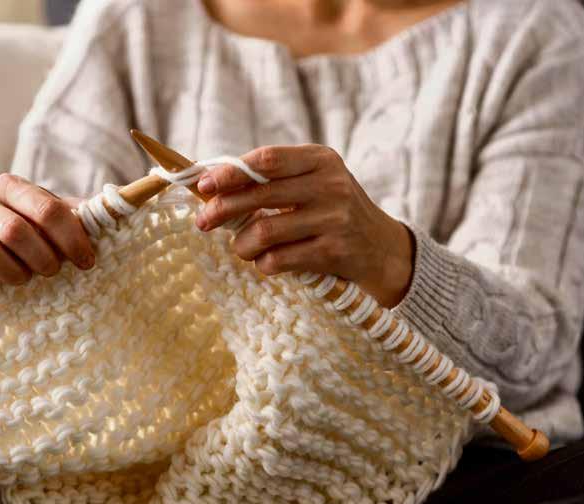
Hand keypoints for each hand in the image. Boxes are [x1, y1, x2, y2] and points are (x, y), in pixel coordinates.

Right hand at [0, 173, 95, 284]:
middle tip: (54, 272)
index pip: (47, 210)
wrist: (8, 245)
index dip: (71, 238)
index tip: (87, 261)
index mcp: (14, 185)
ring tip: (27, 277)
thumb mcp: (68, 218)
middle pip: (16, 232)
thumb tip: (127, 200)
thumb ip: (92, 212)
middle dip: (43, 258)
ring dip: (14, 272)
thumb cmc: (44, 233)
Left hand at [194, 145, 414, 306]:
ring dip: (242, 244)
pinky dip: (263, 263)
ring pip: (264, 232)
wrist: (380, 247)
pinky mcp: (334, 253)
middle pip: (259, 196)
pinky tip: (266, 262)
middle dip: (222, 210)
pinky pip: (279, 260)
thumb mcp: (313, 181)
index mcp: (320, 159)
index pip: (266, 160)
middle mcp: (331, 185)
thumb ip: (271, 178)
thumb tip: (211, 184)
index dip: (230, 173)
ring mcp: (334, 220)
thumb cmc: (331, 210)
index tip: (204, 185)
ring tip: (241, 247)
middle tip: (203, 221)